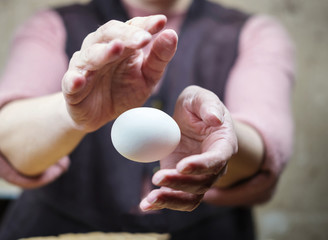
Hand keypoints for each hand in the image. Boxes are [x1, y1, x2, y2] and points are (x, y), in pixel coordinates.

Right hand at [62, 15, 177, 131]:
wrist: (99, 115)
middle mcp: (100, 48)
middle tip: (144, 38)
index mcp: (121, 44)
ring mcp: (84, 66)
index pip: (132, 27)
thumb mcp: (147, 76)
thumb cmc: (123, 90)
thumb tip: (171, 34)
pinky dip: (73, 80)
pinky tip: (78, 80)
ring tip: (116, 49)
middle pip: (109, 33)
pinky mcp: (71, 86)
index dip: (145, 24)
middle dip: (126, 35)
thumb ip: (159, 57)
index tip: (161, 22)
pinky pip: (70, 81)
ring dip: (103, 52)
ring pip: (90, 54)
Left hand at [140, 86, 237, 210]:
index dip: (201, 166)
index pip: (217, 160)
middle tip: (157, 177)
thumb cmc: (197, 106)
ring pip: (191, 198)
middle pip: (203, 183)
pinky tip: (145, 205)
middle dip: (180, 183)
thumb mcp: (200, 97)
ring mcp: (198, 176)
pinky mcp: (182, 180)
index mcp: (223, 145)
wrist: (190, 119)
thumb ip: (207, 105)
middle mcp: (214, 166)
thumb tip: (215, 119)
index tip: (182, 165)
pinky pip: (176, 197)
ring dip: (171, 200)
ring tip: (149, 199)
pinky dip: (161, 203)